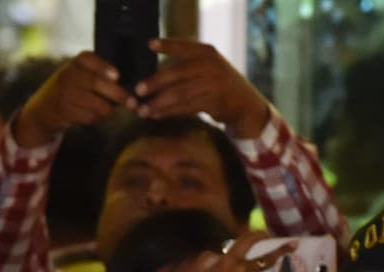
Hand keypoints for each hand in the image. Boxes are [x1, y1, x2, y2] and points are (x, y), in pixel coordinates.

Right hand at [15, 53, 132, 148]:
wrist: (43, 109)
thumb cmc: (71, 88)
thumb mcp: (78, 74)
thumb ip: (98, 74)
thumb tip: (128, 83)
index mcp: (75, 63)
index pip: (87, 59)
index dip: (102, 66)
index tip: (117, 75)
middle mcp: (68, 76)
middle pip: (95, 83)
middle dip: (117, 94)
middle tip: (133, 103)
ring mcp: (64, 95)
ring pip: (95, 104)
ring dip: (108, 110)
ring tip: (112, 111)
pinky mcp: (64, 112)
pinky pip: (89, 117)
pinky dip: (97, 119)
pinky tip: (97, 117)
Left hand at [134, 39, 270, 138]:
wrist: (245, 104)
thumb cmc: (217, 85)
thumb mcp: (206, 69)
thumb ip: (185, 68)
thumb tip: (151, 78)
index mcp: (207, 53)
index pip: (184, 46)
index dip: (167, 45)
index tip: (149, 44)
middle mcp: (211, 65)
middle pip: (178, 73)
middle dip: (155, 82)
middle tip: (138, 90)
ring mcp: (214, 83)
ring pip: (180, 93)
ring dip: (159, 103)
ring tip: (142, 110)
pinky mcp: (215, 102)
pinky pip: (187, 107)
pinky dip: (170, 112)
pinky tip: (157, 115)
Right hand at [185, 231, 290, 271]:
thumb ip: (208, 257)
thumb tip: (217, 253)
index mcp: (230, 260)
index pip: (246, 241)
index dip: (257, 234)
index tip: (264, 234)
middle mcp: (245, 269)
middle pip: (268, 256)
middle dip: (283, 247)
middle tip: (293, 243)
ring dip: (287, 267)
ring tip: (296, 264)